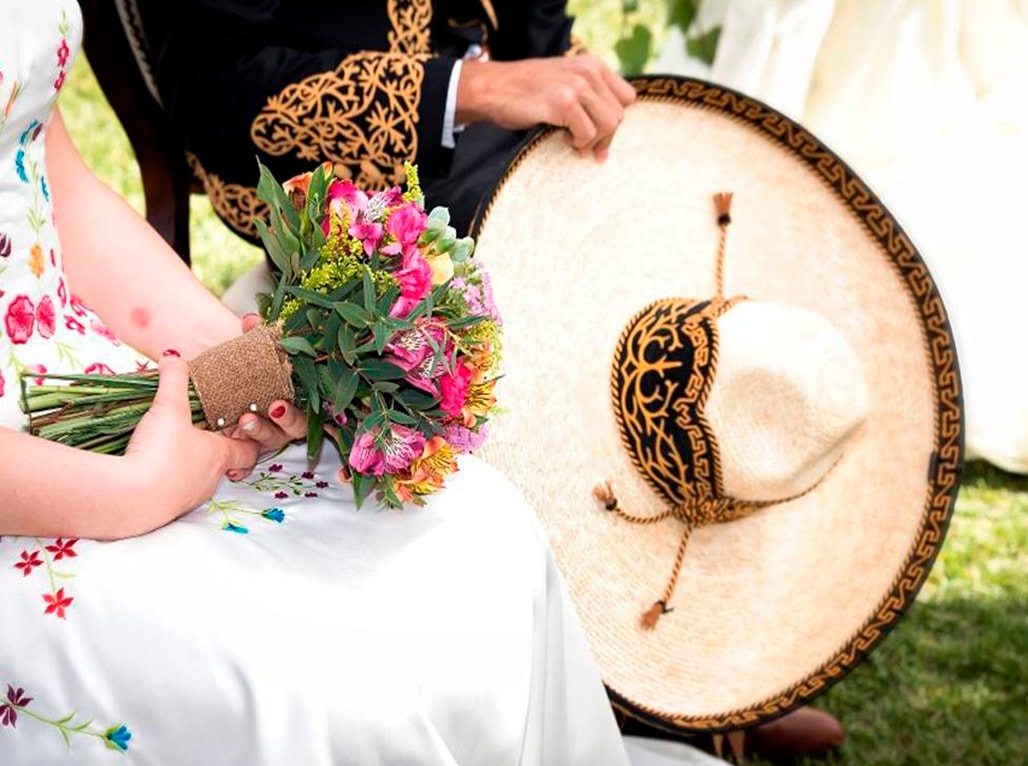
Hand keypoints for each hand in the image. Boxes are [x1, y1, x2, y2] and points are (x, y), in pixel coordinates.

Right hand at [124, 354, 259, 520]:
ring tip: (173, 446)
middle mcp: (211, 480)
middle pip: (225, 464)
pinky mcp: (167, 510)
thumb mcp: (168, 408)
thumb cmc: (160, 452)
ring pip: (200, 479)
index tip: (238, 425)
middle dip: (216, 448)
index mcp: (221, 456)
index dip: (248, 437)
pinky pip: (175, 492)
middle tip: (200, 431)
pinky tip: (151, 467)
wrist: (128, 499)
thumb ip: (174, 380)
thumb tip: (174, 357)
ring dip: (190, 464)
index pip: (250, 450)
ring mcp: (190, 498)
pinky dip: (169, 479)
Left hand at [221, 314, 306, 474]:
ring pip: (272, 442)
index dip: (296, 406)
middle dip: (285, 419)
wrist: (209, 387)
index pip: (304, 404)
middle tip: (270, 408)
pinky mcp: (245, 452)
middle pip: (295, 427)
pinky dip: (242, 468)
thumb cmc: (236, 374)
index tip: (279, 401)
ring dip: (260, 432)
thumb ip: (253, 337)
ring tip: (242, 422)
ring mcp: (264, 438)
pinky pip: (249, 465)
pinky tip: (232, 467)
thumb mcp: (245, 355)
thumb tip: (251, 319)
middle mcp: (282, 421)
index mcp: (290, 397)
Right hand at [456, 55, 635, 160]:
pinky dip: (577, 143)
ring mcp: (577, 86)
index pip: (626, 98)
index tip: (600, 137)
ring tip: (570, 141)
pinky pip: (587, 134)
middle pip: (619, 115)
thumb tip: (607, 136)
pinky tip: (560, 138)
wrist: (492, 88)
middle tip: (582, 146)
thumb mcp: (563, 82)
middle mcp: (588, 71)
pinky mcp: (564, 102)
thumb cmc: (525, 92)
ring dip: (590, 141)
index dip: (615, 120)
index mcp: (592, 65)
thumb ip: (587, 96)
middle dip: (603, 137)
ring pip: (608, 125)